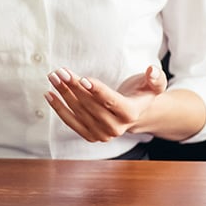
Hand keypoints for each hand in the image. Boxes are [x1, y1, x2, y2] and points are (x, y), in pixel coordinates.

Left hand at [45, 65, 166, 142]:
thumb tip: (151, 70)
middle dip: (74, 87)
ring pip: (79, 111)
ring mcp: (102, 134)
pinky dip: (59, 108)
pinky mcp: (90, 136)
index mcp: (131, 113)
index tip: (83, 79)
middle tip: (60, 71)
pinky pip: (71, 122)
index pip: (112, 102)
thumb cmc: (142, 93)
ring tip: (53, 77)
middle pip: (91, 105)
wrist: (136, 113)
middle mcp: (116, 128)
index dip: (97, 90)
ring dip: (63, 94)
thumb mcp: (154, 84)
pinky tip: (49, 95)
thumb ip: (155, 77)